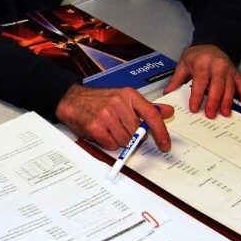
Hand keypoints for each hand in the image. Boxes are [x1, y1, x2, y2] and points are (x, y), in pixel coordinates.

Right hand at [55, 83, 173, 151]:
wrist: (72, 99)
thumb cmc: (99, 100)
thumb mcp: (124, 98)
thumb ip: (147, 107)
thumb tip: (168, 112)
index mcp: (129, 95)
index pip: (151, 115)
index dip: (161, 132)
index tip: (165, 145)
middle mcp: (118, 103)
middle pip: (137, 133)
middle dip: (131, 136)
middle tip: (119, 128)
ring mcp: (106, 115)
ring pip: (124, 141)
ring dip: (118, 140)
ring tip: (108, 128)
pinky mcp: (95, 127)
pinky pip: (111, 145)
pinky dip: (107, 143)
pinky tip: (101, 132)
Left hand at [163, 44, 240, 117]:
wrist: (211, 43)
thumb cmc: (195, 55)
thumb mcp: (183, 64)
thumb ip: (176, 79)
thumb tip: (168, 93)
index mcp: (202, 62)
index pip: (200, 81)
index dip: (197, 96)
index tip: (194, 108)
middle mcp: (217, 65)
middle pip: (217, 85)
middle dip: (213, 101)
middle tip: (210, 115)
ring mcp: (228, 69)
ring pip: (229, 87)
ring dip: (227, 101)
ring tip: (225, 113)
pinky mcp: (236, 73)